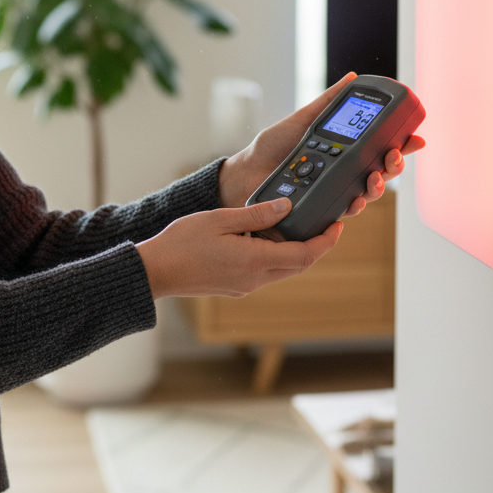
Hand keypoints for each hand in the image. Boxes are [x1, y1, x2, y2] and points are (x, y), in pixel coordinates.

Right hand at [135, 197, 342, 298]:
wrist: (156, 272)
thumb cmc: (182, 243)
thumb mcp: (221, 219)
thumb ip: (256, 214)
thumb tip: (286, 206)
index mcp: (255, 261)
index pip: (304, 255)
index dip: (325, 242)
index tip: (337, 226)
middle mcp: (255, 278)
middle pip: (299, 265)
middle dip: (317, 247)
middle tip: (326, 225)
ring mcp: (245, 286)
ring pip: (283, 270)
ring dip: (296, 252)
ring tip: (299, 227)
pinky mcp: (236, 287)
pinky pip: (266, 273)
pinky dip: (277, 257)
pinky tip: (269, 239)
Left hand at [216, 73, 425, 214]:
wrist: (244, 173)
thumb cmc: (271, 148)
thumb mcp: (302, 120)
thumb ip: (327, 102)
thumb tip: (351, 77)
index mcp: (343, 151)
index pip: (378, 149)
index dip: (400, 145)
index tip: (415, 138)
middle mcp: (343, 173)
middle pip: (380, 172)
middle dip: (394, 165)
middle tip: (393, 156)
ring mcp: (333, 192)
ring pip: (367, 194)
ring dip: (379, 186)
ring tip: (376, 177)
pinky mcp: (321, 209)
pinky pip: (343, 210)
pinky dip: (353, 205)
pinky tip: (355, 199)